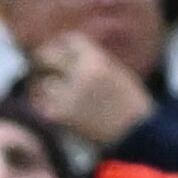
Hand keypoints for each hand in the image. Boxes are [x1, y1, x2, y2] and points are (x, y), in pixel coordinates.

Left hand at [24, 26, 151, 149]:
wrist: (135, 136)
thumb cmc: (130, 105)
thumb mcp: (117, 73)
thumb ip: (94, 61)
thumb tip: (72, 53)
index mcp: (97, 61)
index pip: (70, 41)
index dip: (63, 44)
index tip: (59, 49)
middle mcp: (79, 75)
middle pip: (48, 57)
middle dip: (45, 60)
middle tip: (42, 65)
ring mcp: (67, 96)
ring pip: (43, 83)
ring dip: (47, 87)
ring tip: (57, 94)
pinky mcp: (59, 116)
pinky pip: (42, 106)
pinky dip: (47, 107)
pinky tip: (58, 110)